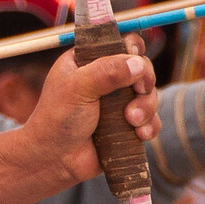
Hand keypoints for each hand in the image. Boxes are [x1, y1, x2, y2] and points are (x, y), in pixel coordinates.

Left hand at [0, 41, 157, 203]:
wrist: (54, 160)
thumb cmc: (57, 119)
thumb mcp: (77, 88)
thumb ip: (106, 72)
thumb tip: (137, 64)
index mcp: (88, 61)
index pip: (119, 43)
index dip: (132, 50)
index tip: (134, 62)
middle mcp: (105, 79)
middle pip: (142, 67)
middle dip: (145, 80)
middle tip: (139, 91)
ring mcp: (117, 103)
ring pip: (150, 94)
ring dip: (147, 106)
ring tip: (131, 121)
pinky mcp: (126, 125)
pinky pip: (151, 120)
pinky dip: (150, 125)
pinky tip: (139, 134)